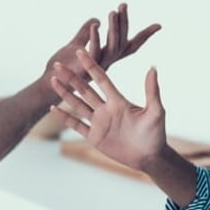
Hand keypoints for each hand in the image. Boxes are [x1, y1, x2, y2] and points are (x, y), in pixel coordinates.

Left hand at [46, 3, 160, 78]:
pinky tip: (94, 26)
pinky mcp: (86, 70)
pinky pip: (94, 53)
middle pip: (121, 41)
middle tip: (123, 4)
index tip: (159, 25)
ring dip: (113, 28)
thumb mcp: (75, 46)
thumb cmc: (64, 69)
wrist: (49, 86)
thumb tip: (95, 21)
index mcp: (109, 58)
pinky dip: (94, 38)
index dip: (145, 35)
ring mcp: (98, 67)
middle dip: (124, 23)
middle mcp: (107, 63)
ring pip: (111, 46)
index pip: (131, 44)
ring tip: (113, 12)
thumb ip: (85, 33)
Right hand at [50, 50, 166, 171]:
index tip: (81, 52)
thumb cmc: (156, 133)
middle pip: (85, 89)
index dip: (91, 66)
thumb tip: (153, 67)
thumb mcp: (156, 111)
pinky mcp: (94, 137)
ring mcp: (99, 122)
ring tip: (52, 80)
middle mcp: (106, 109)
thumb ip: (152, 91)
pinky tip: (53, 107)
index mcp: (119, 101)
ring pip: (77, 104)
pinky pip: (76, 125)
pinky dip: (64, 117)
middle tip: (58, 64)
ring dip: (65, 93)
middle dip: (71, 77)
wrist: (150, 157)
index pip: (102, 80)